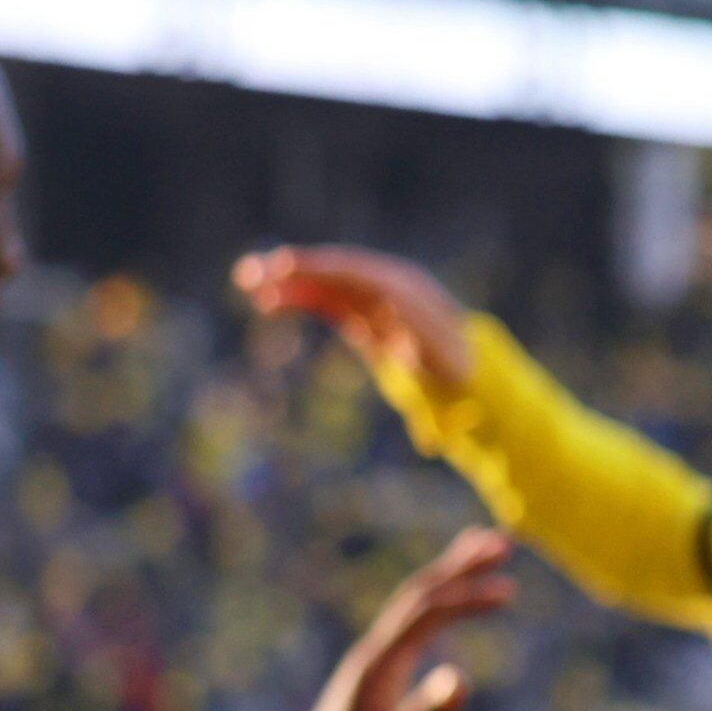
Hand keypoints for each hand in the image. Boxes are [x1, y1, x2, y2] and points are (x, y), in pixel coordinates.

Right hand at [236, 245, 474, 388]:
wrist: (464, 367)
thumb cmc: (454, 381)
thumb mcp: (444, 392)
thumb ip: (434, 409)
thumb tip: (430, 441)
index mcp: (412, 298)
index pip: (363, 276)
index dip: (326, 271)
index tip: (287, 270)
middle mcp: (392, 287)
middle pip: (341, 270)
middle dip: (301, 269)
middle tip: (260, 271)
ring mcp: (375, 296)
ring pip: (327, 281)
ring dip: (289, 280)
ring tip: (247, 279)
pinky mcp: (360, 309)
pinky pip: (326, 298)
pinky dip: (297, 298)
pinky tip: (267, 302)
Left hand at [306, 527, 512, 710]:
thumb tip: (461, 680)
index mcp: (377, 663)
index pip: (424, 615)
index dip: (464, 598)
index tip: (506, 591)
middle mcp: (377, 649)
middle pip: (419, 594)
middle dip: (459, 566)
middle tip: (502, 543)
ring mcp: (379, 655)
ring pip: (417, 601)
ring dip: (452, 574)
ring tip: (488, 551)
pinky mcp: (385, 665)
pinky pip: (417, 620)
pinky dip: (443, 599)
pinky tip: (458, 597)